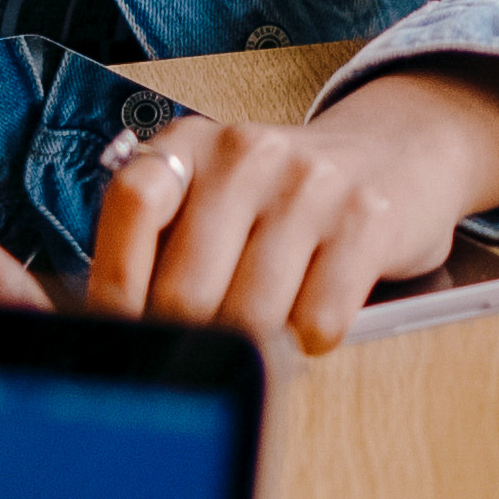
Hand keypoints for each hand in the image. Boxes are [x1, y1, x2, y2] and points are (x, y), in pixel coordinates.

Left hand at [86, 66, 498, 348]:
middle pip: (187, 287)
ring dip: (251, 348)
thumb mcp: (213, 195)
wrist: (394, 153)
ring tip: (257, 342)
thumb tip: (104, 332)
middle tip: (197, 355)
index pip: (133, 205)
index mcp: (192, 143)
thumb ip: (159, 245)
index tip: (120, 335)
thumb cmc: (281, 198)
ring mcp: (311, 184)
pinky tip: (311, 321)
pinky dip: (310, 342)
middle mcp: (248, 153)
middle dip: (187, 339)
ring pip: (251, 315)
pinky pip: (319, 319)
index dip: (116, 283)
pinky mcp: (368, 219)